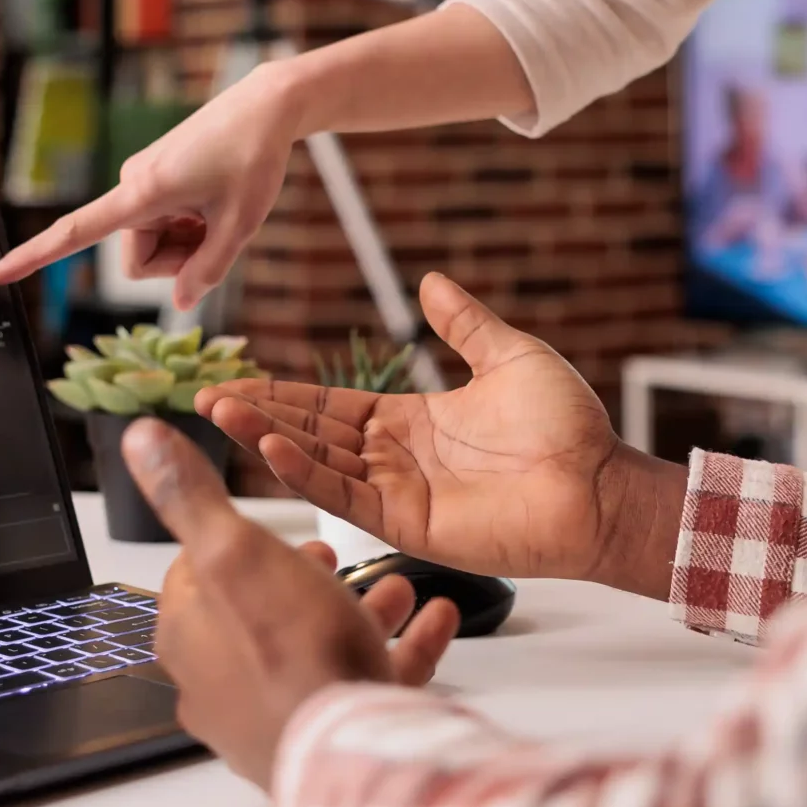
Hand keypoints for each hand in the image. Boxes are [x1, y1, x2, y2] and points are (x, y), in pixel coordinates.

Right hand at [0, 61, 305, 307]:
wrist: (264, 106)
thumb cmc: (254, 158)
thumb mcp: (241, 224)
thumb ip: (208, 271)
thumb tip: (179, 303)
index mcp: (142, 194)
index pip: (75, 232)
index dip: (34, 257)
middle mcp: (131, 184)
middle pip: (140, 260)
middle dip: (179, 260)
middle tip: (220, 228)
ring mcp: (141, 179)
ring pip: (154, 243)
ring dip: (187, 240)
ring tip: (220, 207)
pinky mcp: (153, 176)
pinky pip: (162, 222)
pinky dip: (190, 223)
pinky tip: (216, 197)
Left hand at [122, 419, 459, 787]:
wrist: (349, 747)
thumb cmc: (287, 652)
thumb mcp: (234, 550)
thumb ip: (192, 496)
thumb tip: (140, 439)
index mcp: (190, 635)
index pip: (194, 577)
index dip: (230, 542)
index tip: (260, 526)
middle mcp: (224, 682)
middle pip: (261, 613)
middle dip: (300, 578)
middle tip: (326, 555)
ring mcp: (279, 712)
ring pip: (319, 647)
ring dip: (358, 608)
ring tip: (394, 584)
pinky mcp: (332, 732)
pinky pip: (369, 679)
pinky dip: (402, 646)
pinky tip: (436, 619)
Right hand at [197, 273, 686, 596]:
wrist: (602, 484)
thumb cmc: (569, 428)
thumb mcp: (510, 357)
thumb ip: (463, 325)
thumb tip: (430, 281)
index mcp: (413, 422)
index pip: (332, 405)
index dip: (285, 392)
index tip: (238, 378)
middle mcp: (397, 459)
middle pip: (311, 433)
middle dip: (259, 414)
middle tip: (204, 395)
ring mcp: (399, 494)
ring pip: (318, 463)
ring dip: (268, 438)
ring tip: (222, 412)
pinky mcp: (410, 525)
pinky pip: (346, 495)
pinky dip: (306, 472)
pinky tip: (271, 448)